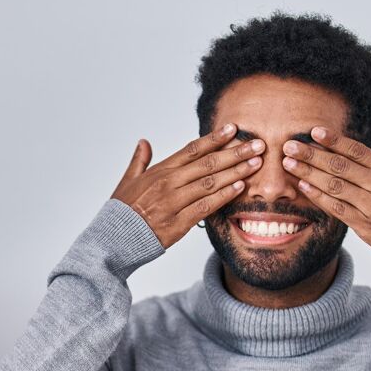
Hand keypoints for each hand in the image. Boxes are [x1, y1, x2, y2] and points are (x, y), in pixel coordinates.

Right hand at [111, 123, 264, 246]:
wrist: (112, 240)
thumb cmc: (120, 212)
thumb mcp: (126, 182)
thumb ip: (139, 161)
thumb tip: (144, 142)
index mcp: (158, 172)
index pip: (192, 150)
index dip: (214, 139)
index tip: (233, 129)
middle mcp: (168, 184)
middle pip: (207, 163)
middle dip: (235, 153)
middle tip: (258, 144)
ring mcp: (173, 204)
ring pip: (210, 183)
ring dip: (236, 172)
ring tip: (256, 163)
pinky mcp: (177, 224)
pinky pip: (205, 207)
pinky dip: (223, 196)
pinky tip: (239, 188)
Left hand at [281, 128, 370, 280]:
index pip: (358, 151)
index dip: (334, 140)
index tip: (313, 132)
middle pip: (340, 165)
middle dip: (312, 154)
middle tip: (289, 146)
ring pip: (334, 185)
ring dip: (308, 174)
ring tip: (289, 164)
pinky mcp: (366, 227)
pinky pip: (337, 209)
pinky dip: (318, 197)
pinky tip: (303, 188)